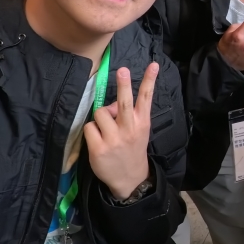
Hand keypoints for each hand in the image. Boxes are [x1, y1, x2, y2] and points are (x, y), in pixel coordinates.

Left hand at [86, 64, 157, 199]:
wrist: (130, 178)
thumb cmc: (132, 149)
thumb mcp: (139, 131)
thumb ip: (129, 115)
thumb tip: (112, 104)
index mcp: (142, 122)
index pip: (146, 98)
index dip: (149, 80)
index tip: (154, 65)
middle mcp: (129, 129)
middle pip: (125, 102)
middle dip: (123, 85)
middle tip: (122, 70)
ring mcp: (114, 139)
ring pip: (100, 113)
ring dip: (99, 119)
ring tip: (105, 130)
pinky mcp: (99, 148)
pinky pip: (89, 127)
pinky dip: (91, 132)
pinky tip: (98, 141)